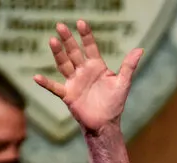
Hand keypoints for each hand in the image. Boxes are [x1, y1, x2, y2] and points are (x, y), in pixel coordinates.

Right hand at [34, 20, 142, 135]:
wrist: (106, 124)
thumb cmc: (114, 103)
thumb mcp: (123, 83)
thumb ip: (129, 66)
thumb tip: (140, 49)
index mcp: (96, 66)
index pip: (90, 47)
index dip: (86, 36)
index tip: (80, 23)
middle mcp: (83, 71)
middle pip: (73, 52)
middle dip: (68, 39)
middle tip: (60, 25)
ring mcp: (74, 82)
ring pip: (64, 64)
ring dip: (58, 54)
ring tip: (52, 40)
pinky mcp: (68, 95)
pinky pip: (55, 88)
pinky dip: (46, 83)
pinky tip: (37, 77)